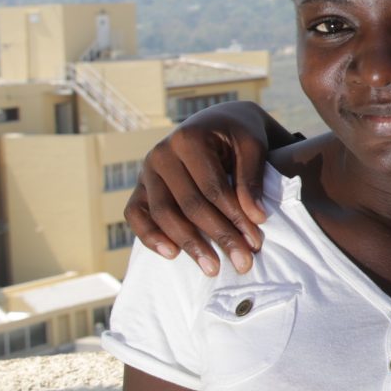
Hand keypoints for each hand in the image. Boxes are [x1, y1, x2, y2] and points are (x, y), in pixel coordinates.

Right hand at [123, 101, 287, 275]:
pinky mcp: (140, 187)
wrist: (216, 123)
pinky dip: (150, 236)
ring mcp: (146, 171)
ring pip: (162, 214)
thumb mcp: (253, 147)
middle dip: (218, 236)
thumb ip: (252, 179)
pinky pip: (135, 215)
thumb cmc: (237, 136)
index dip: (235, 217)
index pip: (212, 188)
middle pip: (188, 204)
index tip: (256, 242)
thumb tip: (255, 217)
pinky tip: (172, 254)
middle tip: (242, 262)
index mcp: (189, 139)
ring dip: (188, 244)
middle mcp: (162, 154)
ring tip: (213, 268)